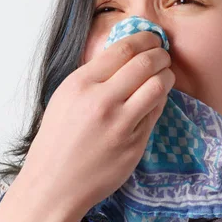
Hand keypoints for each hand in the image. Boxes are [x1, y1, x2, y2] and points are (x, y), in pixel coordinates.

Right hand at [19, 30, 174, 216]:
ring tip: (165, 74)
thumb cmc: (58, 138)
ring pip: (158, 85)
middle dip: (161, 54)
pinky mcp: (135, 144)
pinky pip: (156, 112)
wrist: (54, 183)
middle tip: (163, 54)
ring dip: (167, 75)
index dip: (144, 38)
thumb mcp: (66, 97)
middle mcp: (101, 101)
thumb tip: (126, 52)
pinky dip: (160, 99)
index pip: (123, 49)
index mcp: (81, 84)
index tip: (152, 37)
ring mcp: (120, 124)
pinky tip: (155, 97)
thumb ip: (94, 75)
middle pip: (145, 63)